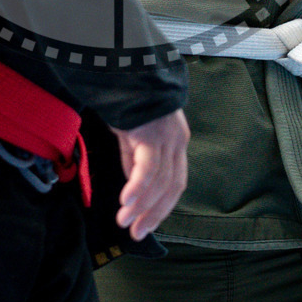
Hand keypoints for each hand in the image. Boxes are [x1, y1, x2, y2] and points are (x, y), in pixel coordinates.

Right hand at [110, 109, 189, 241]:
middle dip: (153, 213)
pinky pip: (148, 167)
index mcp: (175, 141)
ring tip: (123, 222)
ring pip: (159, 181)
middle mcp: (177, 141)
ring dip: (140, 206)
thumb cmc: (126, 98)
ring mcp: (167, 136)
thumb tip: (133, 186)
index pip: (175, 183)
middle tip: (135, 233)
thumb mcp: (131, 132)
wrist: (124, 67)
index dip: (161, 207)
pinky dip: (138, 187)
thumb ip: (134, 158)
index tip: (145, 226)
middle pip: (171, 187)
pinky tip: (126, 202)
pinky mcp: (152, 132)